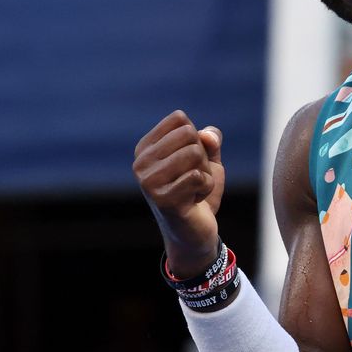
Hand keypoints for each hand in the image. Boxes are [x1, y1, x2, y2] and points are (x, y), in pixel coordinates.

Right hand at [133, 110, 225, 276]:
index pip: (180, 119)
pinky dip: (206, 187)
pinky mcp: (161, 199)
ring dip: (204, 172)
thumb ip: (210, 140)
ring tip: (193, 189)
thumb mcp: (208, 159)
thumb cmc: (198, 190)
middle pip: (189, 134)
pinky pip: (198, 176)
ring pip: (194, 153)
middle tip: (193, 178)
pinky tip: (194, 200)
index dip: (197, 138)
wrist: (195, 231)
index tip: (189, 161)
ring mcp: (148, 181)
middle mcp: (140, 162)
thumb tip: (207, 135)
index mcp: (145, 148)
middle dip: (202, 156)